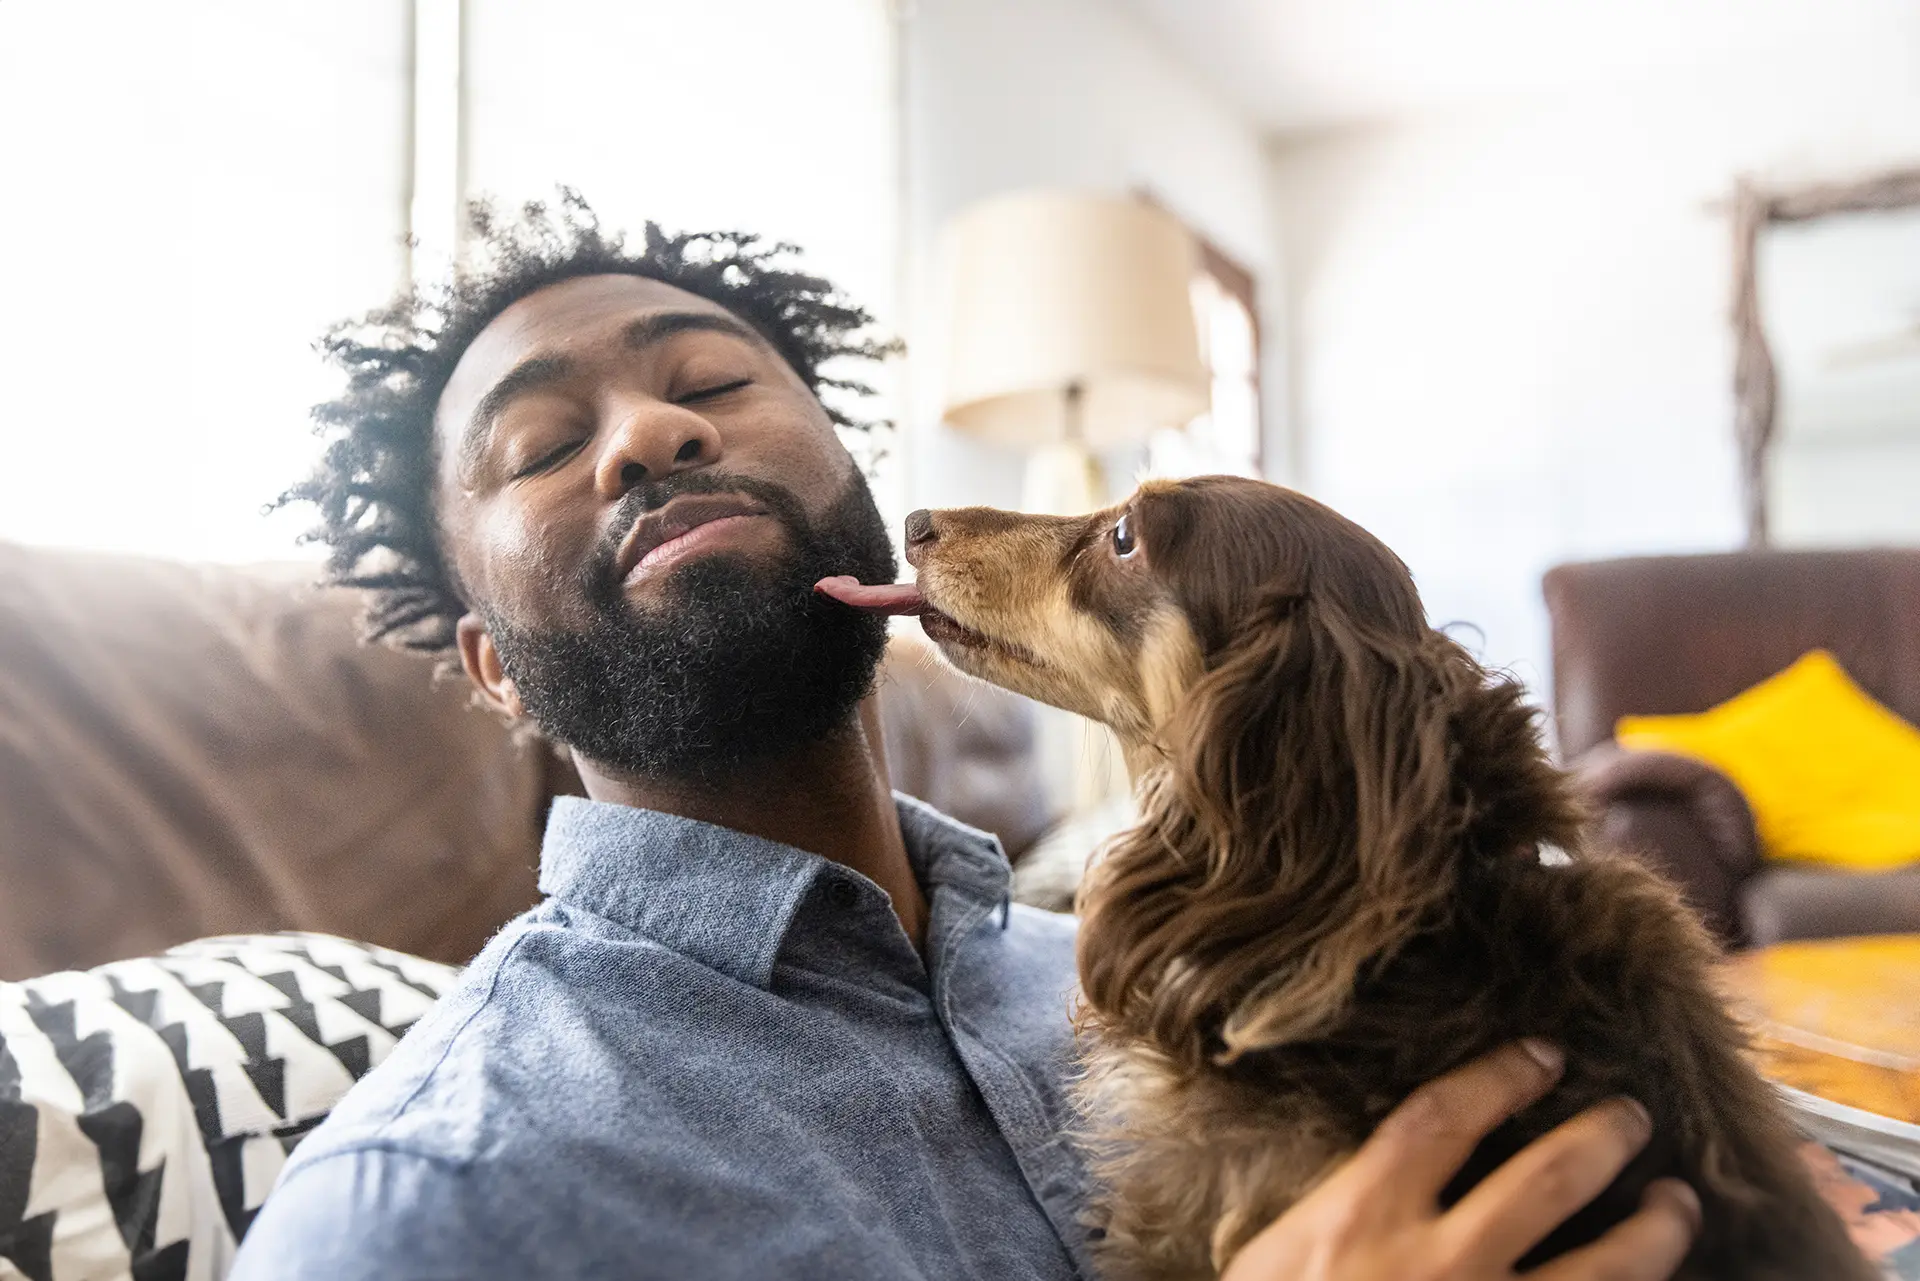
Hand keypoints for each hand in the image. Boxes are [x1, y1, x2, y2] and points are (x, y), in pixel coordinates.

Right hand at [1219, 1041, 1701, 1280]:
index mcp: (1367, 1216)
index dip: (1499, 1076)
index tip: (1542, 1055)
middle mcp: (1439, 1262)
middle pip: (1546, 1179)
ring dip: (1656, 1231)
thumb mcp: (1274, 1258)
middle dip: (1602, 1137)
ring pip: (1605, 1268)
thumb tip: (1380, 1167)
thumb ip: (1332, 1209)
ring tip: (1677, 1204)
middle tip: (1632, 1116)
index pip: (1444, 1119)